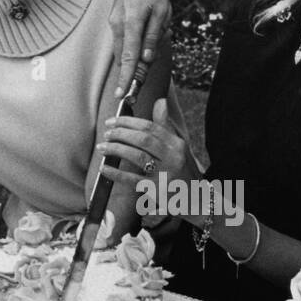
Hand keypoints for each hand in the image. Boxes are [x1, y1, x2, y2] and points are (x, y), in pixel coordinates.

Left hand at [98, 99, 196, 217]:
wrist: (197, 199)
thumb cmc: (182, 170)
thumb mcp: (178, 147)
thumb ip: (165, 127)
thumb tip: (160, 101)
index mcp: (177, 144)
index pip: (150, 127)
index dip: (129, 122)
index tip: (113, 121)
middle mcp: (173, 157)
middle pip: (143, 139)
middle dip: (121, 133)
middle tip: (107, 133)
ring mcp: (165, 174)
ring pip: (137, 156)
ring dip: (116, 149)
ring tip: (103, 147)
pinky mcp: (157, 191)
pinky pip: (133, 180)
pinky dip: (116, 174)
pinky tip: (105, 168)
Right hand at [111, 0, 171, 95]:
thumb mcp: (161, 10)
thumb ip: (154, 36)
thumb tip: (147, 58)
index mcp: (131, 24)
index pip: (129, 59)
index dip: (126, 79)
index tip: (121, 96)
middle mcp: (118, 26)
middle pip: (124, 58)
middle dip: (129, 76)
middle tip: (135, 90)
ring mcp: (114, 23)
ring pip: (123, 50)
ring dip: (132, 61)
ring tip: (144, 62)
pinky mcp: (116, 19)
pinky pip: (124, 40)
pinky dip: (131, 49)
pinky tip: (144, 42)